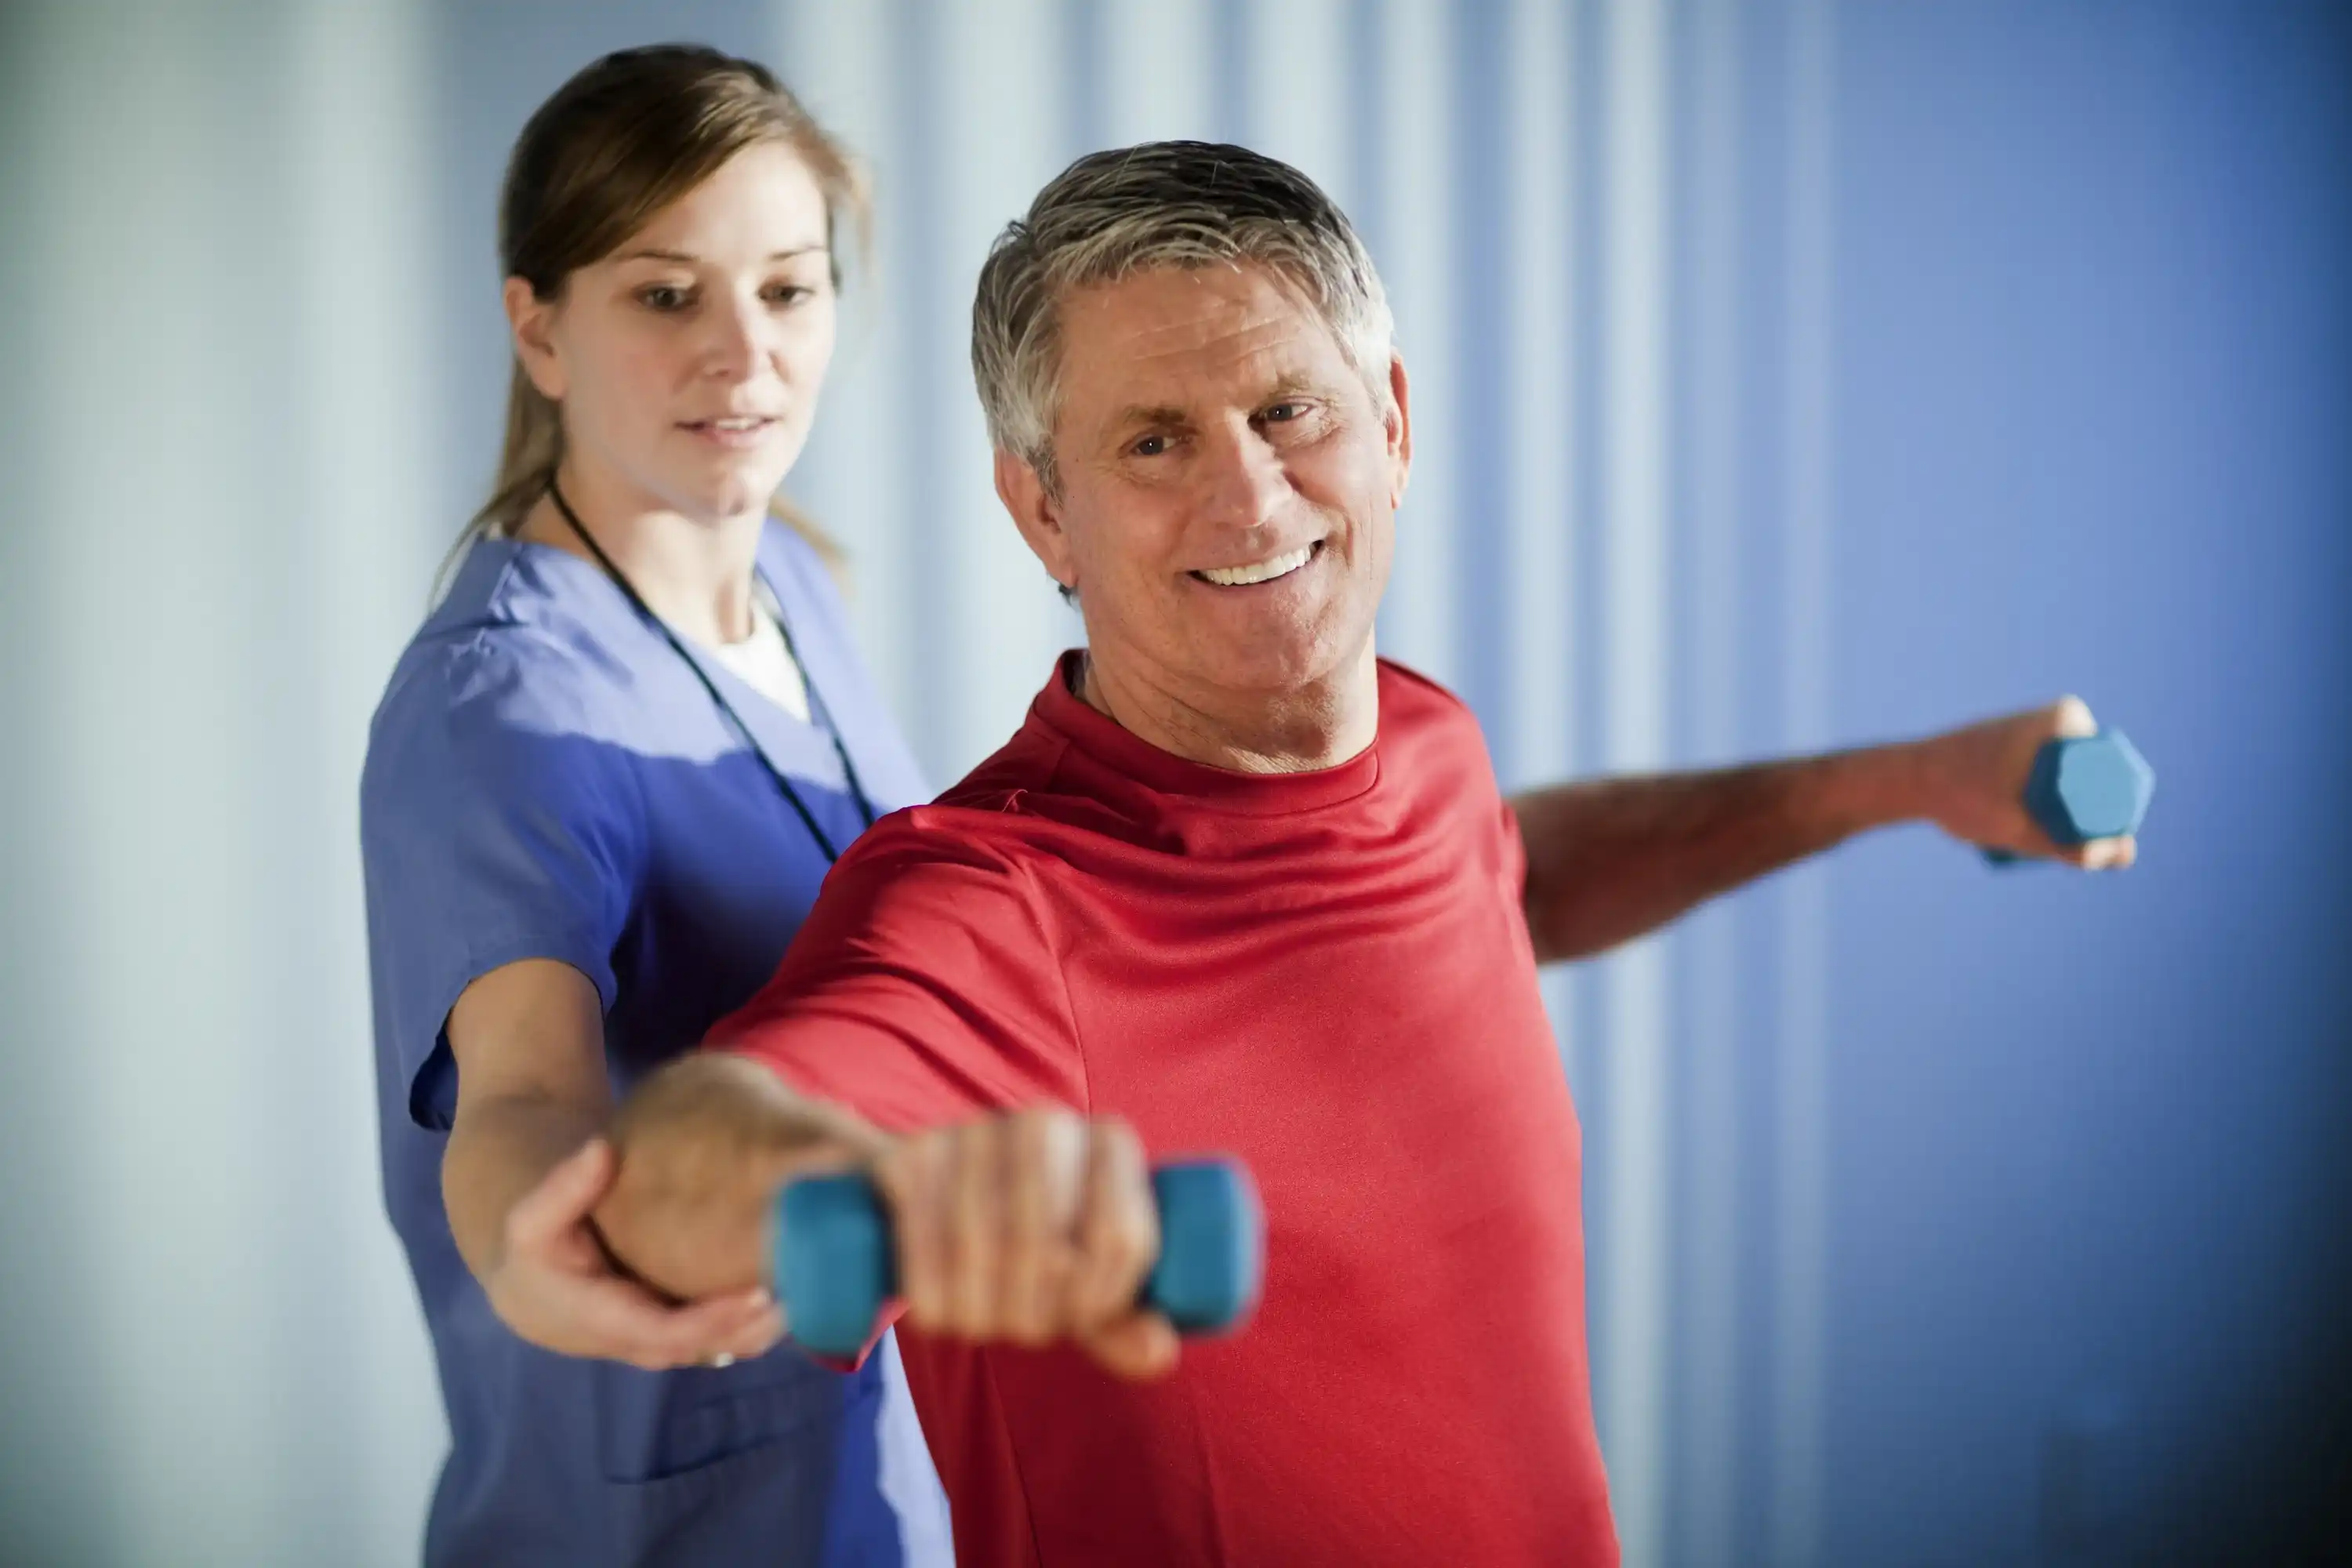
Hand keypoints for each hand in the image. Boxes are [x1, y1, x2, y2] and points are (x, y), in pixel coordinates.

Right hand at [486, 1137, 783, 1370]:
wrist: (535, 1279)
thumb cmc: (538, 1248)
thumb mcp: (531, 1219)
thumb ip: (561, 1189)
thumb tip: (600, 1153)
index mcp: (606, 1322)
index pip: (668, 1334)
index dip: (714, 1320)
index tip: (758, 1295)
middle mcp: (645, 1340)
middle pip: (711, 1345)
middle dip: (758, 1325)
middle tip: (809, 1290)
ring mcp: (670, 1338)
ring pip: (728, 1343)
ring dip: (773, 1323)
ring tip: (822, 1285)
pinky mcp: (688, 1325)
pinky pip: (732, 1328)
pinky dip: (767, 1312)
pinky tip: (807, 1279)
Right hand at [872, 1108, 1177, 1380]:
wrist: (937, 1198)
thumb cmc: (1033, 1249)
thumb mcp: (1085, 1284)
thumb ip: (1126, 1323)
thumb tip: (1157, 1352)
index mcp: (1111, 1143)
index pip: (1119, 1239)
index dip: (1099, 1301)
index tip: (1081, 1321)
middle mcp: (1048, 1124)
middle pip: (1047, 1249)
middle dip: (1033, 1314)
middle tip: (1024, 1329)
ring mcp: (976, 1131)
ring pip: (979, 1247)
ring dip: (978, 1312)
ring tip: (983, 1323)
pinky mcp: (913, 1152)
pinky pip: (921, 1237)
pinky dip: (929, 1291)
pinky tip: (938, 1311)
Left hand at [1915, 695, 2137, 868]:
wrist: (1906, 777)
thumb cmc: (1959, 796)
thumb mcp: (2018, 828)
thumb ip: (2071, 847)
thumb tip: (2127, 855)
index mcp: (2068, 718)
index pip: (2116, 780)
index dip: (2114, 821)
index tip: (2080, 848)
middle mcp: (2058, 717)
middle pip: (2099, 784)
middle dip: (2089, 824)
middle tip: (2051, 848)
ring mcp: (2039, 730)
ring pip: (2078, 785)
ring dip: (2073, 818)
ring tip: (2042, 844)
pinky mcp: (2022, 748)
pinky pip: (2058, 779)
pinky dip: (2058, 807)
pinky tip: (2050, 832)